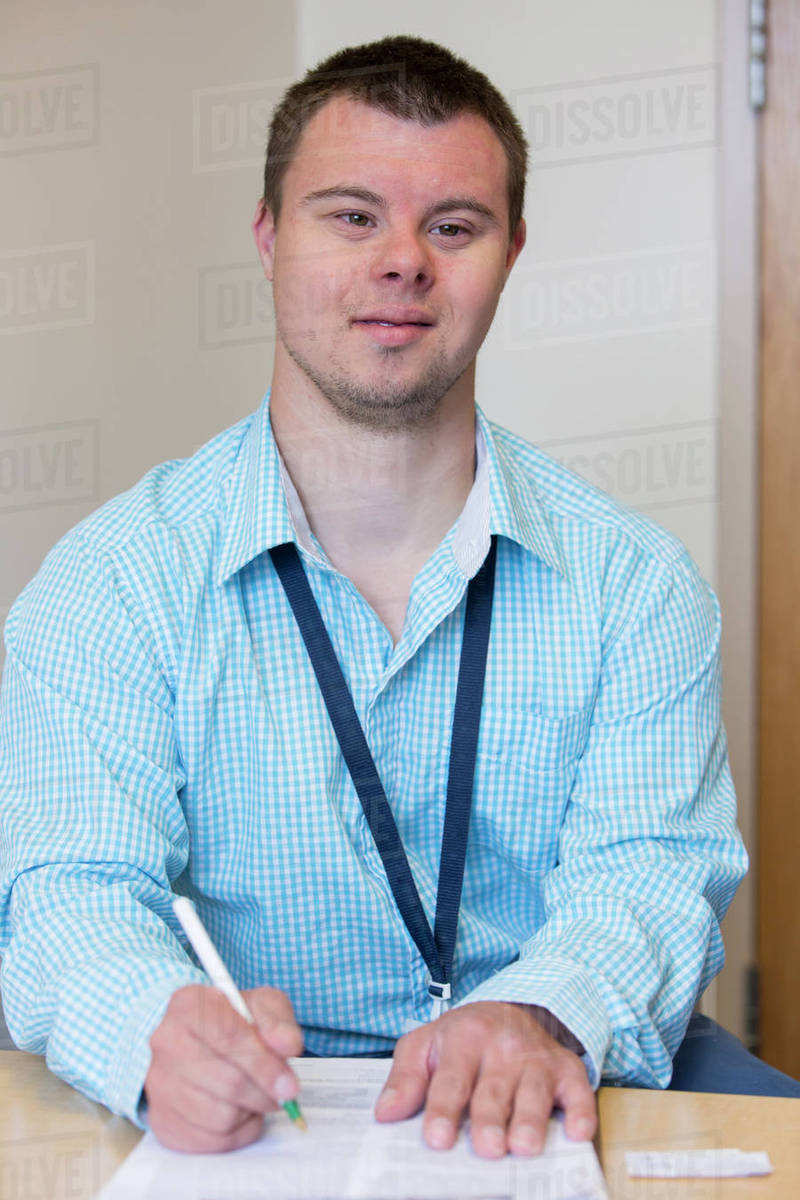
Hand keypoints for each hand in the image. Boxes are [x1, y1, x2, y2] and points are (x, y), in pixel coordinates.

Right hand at [144, 984, 302, 1151]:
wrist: (198, 1041)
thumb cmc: (233, 1021)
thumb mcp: (261, 1006)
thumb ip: (278, 1021)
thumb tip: (287, 1045)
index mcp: (187, 1004)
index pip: (229, 1038)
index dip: (264, 1065)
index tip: (290, 1085)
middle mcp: (166, 1043)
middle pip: (227, 1082)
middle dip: (263, 1092)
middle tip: (282, 1093)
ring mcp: (159, 1085)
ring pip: (220, 1116)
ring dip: (250, 1110)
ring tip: (255, 1094)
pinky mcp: (163, 1121)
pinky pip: (211, 1140)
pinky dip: (237, 1132)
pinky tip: (239, 1109)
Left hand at [374, 1001, 595, 1157]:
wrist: (511, 1008)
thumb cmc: (463, 1038)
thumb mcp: (425, 1044)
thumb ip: (405, 1078)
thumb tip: (385, 1115)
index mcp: (464, 1038)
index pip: (450, 1080)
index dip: (443, 1109)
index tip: (436, 1138)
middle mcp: (503, 1047)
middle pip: (493, 1090)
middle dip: (489, 1119)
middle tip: (486, 1148)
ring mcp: (537, 1059)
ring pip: (534, 1093)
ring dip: (530, 1119)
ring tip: (524, 1147)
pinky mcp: (567, 1070)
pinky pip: (579, 1091)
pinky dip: (583, 1111)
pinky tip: (580, 1132)